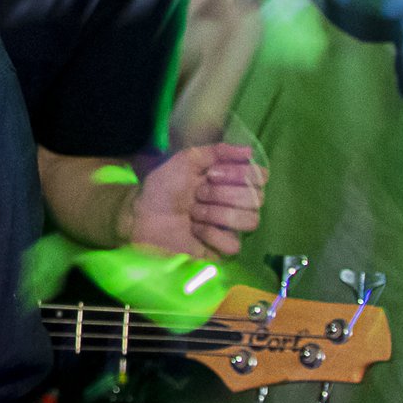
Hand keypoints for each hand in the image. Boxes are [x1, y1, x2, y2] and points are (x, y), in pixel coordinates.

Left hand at [124, 142, 264, 256]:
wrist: (143, 216)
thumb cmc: (163, 188)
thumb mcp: (186, 160)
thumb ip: (217, 151)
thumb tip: (249, 151)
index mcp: (230, 181)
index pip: (260, 176)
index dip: (239, 174)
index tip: (212, 174)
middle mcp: (236, 203)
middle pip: (256, 198)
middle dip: (221, 194)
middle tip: (197, 194)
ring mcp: (231, 228)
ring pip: (250, 221)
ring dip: (216, 214)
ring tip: (194, 213)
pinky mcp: (223, 250)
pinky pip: (233, 243)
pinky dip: (210, 235)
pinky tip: (195, 231)